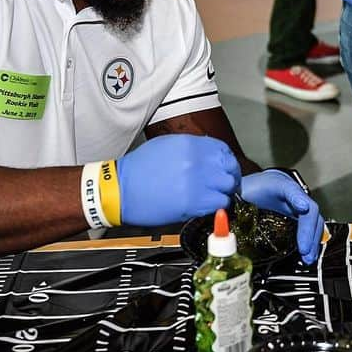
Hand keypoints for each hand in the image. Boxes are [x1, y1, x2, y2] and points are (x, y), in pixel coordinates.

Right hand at [117, 134, 239, 226]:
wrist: (120, 190)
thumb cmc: (138, 170)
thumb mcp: (166, 146)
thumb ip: (191, 148)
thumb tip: (208, 157)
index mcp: (190, 144)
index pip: (223, 150)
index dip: (228, 162)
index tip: (227, 169)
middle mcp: (197, 160)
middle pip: (230, 167)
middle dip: (231, 177)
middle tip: (227, 185)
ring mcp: (196, 181)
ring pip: (228, 187)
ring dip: (225, 192)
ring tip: (216, 197)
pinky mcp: (193, 203)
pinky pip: (219, 204)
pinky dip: (218, 206)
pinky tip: (209, 206)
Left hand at [240, 170, 324, 263]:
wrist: (252, 189)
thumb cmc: (248, 191)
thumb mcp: (240, 193)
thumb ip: (234, 202)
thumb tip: (225, 214)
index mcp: (279, 185)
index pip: (291, 190)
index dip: (297, 199)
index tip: (302, 207)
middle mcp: (293, 195)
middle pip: (309, 211)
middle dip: (309, 231)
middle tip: (305, 250)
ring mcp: (299, 207)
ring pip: (314, 221)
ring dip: (313, 240)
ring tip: (308, 258)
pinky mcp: (298, 219)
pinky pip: (310, 229)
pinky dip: (311, 242)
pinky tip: (307, 255)